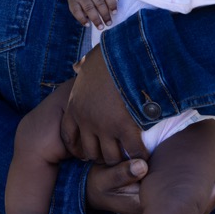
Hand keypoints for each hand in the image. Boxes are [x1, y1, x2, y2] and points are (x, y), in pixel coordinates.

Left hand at [61, 46, 146, 164]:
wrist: (126, 55)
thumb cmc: (110, 55)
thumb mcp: (88, 61)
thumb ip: (82, 68)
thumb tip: (77, 66)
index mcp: (75, 105)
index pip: (69, 135)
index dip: (77, 146)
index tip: (85, 151)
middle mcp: (86, 120)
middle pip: (90, 151)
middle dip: (101, 155)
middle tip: (112, 155)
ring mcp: (105, 126)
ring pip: (110, 156)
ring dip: (120, 158)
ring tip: (129, 158)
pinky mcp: (124, 127)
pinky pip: (133, 150)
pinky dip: (140, 154)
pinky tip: (146, 154)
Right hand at [69, 0, 118, 29]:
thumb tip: (115, 9)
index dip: (112, 4)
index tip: (115, 13)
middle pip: (99, 3)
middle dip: (105, 14)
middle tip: (109, 24)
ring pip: (89, 8)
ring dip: (96, 19)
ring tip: (101, 27)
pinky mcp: (73, 2)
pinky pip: (77, 12)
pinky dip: (82, 19)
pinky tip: (88, 25)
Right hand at [85, 140, 214, 213]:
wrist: (95, 194)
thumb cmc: (100, 186)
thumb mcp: (104, 180)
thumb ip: (121, 173)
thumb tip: (143, 167)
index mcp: (151, 205)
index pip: (188, 198)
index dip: (206, 180)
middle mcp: (163, 207)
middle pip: (199, 196)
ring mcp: (166, 202)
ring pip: (198, 192)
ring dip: (212, 172)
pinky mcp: (165, 193)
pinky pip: (191, 187)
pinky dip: (204, 173)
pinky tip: (210, 157)